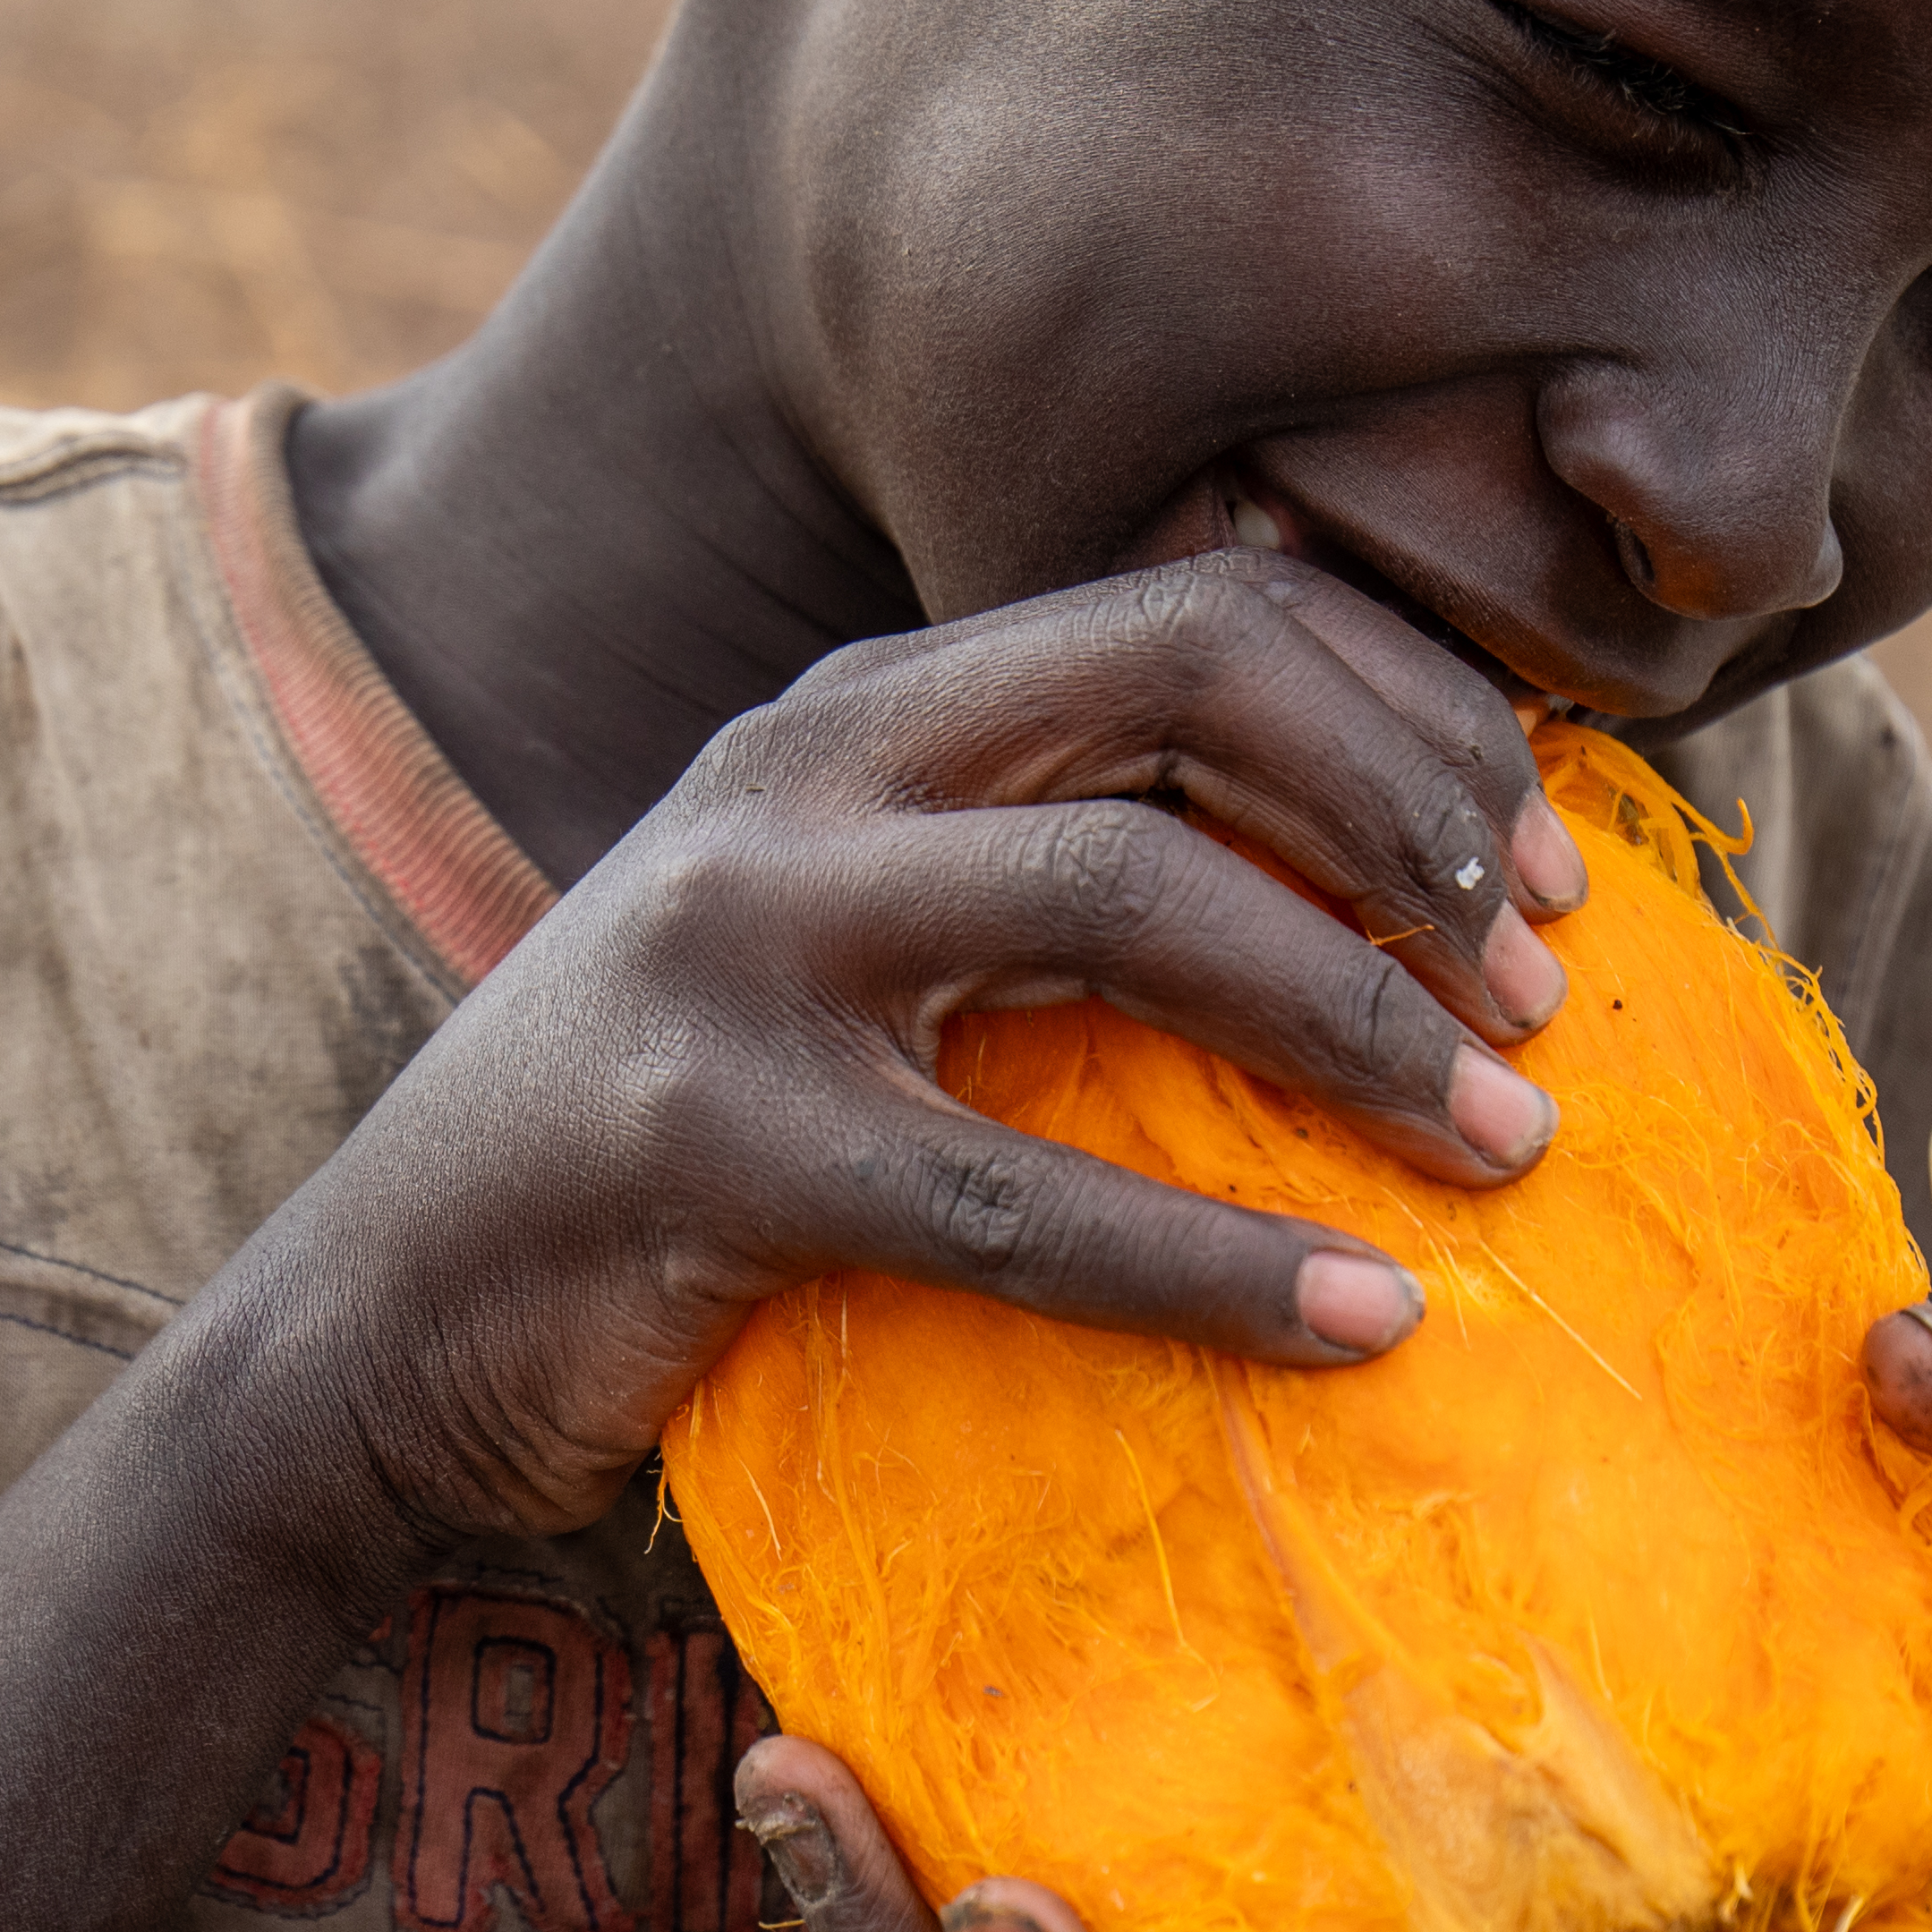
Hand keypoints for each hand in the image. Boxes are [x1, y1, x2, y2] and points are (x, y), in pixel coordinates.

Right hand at [249, 548, 1589, 1545]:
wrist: (383, 1324)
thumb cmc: (674, 1156)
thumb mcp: (848, 949)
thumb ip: (1035, 870)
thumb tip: (1382, 880)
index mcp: (863, 710)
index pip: (1207, 605)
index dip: (1417, 716)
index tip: (1548, 876)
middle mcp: (801, 772)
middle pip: (1193, 682)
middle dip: (1418, 821)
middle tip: (1544, 994)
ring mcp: (738, 939)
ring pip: (1133, 898)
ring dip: (1364, 1021)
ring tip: (1508, 1150)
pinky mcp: (709, 1141)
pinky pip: (1025, 1195)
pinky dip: (1224, 1267)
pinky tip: (1363, 1326)